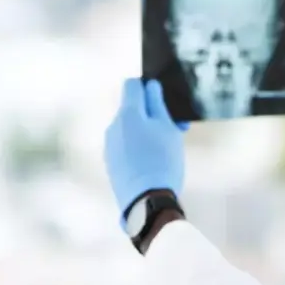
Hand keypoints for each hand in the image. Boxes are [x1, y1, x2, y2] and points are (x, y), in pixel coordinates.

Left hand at [104, 78, 185, 219]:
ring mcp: (110, 145)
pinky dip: (138, 146)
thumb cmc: (162, 161)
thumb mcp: (167, 128)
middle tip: (174, 128)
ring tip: (165, 148)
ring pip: (130, 128)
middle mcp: (113, 126)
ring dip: (146, 131)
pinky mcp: (111, 162)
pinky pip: (125, 145)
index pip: (132, 85)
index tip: (163, 101)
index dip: (149, 87)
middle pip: (132, 109)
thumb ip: (157, 104)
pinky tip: (153, 161)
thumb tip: (151, 86)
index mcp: (127, 114)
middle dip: (152, 113)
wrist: (146, 200)